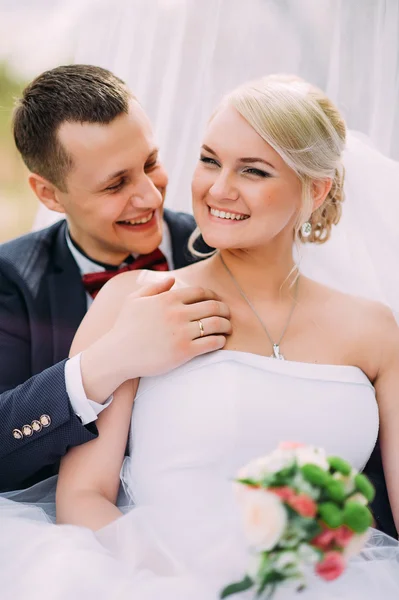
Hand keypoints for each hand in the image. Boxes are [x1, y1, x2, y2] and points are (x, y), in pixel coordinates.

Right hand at [110, 276, 230, 376]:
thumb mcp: (133, 300)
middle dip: (224, 310)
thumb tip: (172, 279)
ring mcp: (182, 332)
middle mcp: (177, 313)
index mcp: (167, 299)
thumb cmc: (124, 328)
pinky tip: (220, 341)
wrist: (117, 355)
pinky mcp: (184, 351)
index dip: (213, 296)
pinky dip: (220, 340)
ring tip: (228, 328)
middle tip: (227, 315)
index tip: (216, 302)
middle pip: (213, 306)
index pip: (200, 292)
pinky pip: (211, 342)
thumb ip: (154, 287)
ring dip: (226, 325)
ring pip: (216, 323)